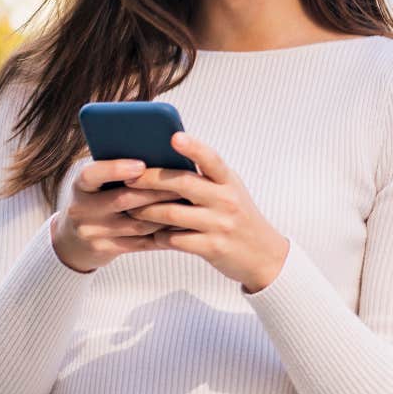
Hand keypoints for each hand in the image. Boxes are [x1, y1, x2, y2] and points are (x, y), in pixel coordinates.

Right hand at [50, 159, 182, 272]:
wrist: (74, 239)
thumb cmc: (96, 199)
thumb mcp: (96, 183)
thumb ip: (117, 170)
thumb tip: (158, 153)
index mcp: (80, 185)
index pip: (92, 175)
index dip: (116, 169)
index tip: (141, 165)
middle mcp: (81, 210)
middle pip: (122, 200)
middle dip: (155, 191)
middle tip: (183, 182)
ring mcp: (92, 233)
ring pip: (136, 224)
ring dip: (164, 214)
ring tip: (187, 203)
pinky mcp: (105, 250)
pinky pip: (140, 243)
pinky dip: (162, 234)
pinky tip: (180, 225)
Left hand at [121, 132, 289, 292]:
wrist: (264, 256)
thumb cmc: (238, 218)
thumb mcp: (230, 191)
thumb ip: (206, 177)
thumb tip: (167, 159)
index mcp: (229, 181)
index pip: (211, 159)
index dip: (193, 147)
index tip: (174, 136)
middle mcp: (226, 200)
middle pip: (183, 183)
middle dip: (150, 180)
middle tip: (128, 178)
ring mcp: (219, 224)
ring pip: (172, 213)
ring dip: (146, 211)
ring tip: (130, 208)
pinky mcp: (212, 248)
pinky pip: (175, 240)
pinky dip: (158, 236)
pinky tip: (150, 234)